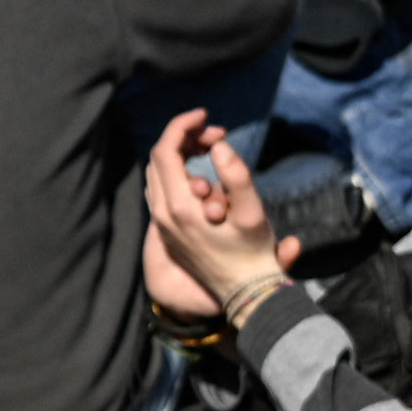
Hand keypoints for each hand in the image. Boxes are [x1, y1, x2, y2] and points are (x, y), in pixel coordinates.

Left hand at [138, 111, 288, 324]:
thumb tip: (219, 146)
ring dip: (182, 155)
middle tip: (217, 134)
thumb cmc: (252, 254)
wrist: (244, 294)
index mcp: (178, 208)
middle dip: (186, 138)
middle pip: (159, 158)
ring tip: (214, 149)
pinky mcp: (168, 231)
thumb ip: (236, 174)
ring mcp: (163, 225)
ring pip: (158, 174)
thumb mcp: (252, 213)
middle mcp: (163, 215)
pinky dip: (179, 173)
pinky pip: (163, 190)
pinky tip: (207, 176)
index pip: (166, 151)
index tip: (207, 116)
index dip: (183, 126)